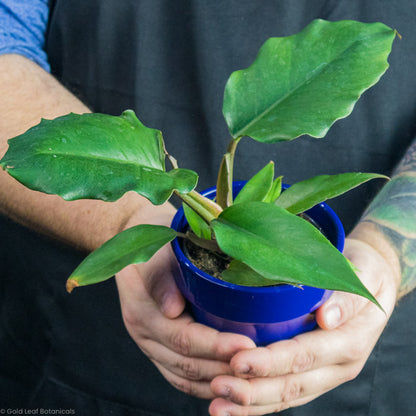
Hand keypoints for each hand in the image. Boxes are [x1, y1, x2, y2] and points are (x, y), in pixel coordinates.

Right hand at [115, 208, 255, 398]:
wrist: (138, 237)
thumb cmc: (154, 238)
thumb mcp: (157, 249)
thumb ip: (162, 275)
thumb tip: (171, 309)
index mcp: (142, 308)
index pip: (182, 338)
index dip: (215, 345)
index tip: (246, 345)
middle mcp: (143, 332)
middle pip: (185, 363)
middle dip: (223, 368)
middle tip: (257, 366)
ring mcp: (149, 343)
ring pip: (183, 377)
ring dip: (216, 382)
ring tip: (248, 379)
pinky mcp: (158, 347)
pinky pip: (179, 377)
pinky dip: (204, 384)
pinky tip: (227, 382)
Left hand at [209, 235, 399, 414]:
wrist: (376, 285)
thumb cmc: (366, 274)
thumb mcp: (365, 275)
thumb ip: (347, 299)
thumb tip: (326, 319)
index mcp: (350, 341)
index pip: (305, 355)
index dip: (271, 361)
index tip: (238, 362)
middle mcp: (338, 366)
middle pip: (292, 385)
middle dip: (253, 389)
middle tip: (218, 385)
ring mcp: (326, 374)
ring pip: (287, 397)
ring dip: (251, 403)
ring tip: (219, 405)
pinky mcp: (314, 375)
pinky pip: (287, 395)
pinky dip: (260, 402)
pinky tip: (233, 405)